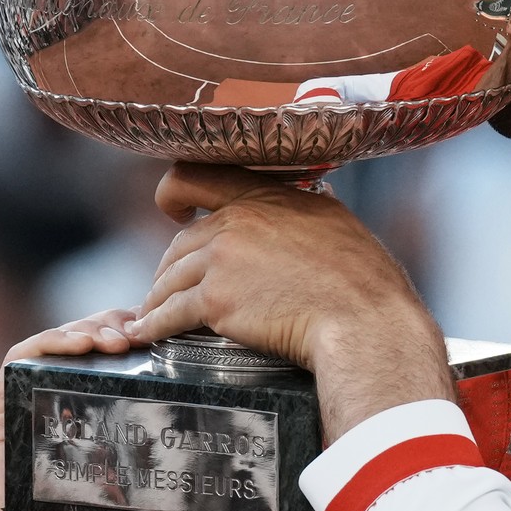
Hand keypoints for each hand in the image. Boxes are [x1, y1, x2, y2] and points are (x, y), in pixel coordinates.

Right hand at [0, 308, 198, 510]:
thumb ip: (201, 486)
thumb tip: (250, 470)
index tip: (170, 328)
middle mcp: (60, 409)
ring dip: (88, 327)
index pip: (116, 357)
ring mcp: (27, 412)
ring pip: (53, 345)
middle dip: (119, 323)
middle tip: (148, 326)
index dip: (141, 333)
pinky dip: (48, 343)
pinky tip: (81, 344)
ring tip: (121, 335)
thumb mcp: (169, 507)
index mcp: (96, 419)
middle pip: (86, 341)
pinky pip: (16, 365)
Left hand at [133, 164, 453, 442]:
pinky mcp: (215, 301)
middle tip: (170, 287)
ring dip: (159, 299)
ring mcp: (222, 260)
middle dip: (171, 267)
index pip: (198, 175)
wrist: (363, 321)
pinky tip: (146, 335)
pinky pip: (170, 313)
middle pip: (180, 241)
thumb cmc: (364, 279)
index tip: (173, 210)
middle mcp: (237, 221)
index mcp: (266, 197)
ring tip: (153, 316)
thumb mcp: (338, 221)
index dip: (174, 193)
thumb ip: (311, 207)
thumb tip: (317, 196)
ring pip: (170, 278)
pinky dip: (153, 325)